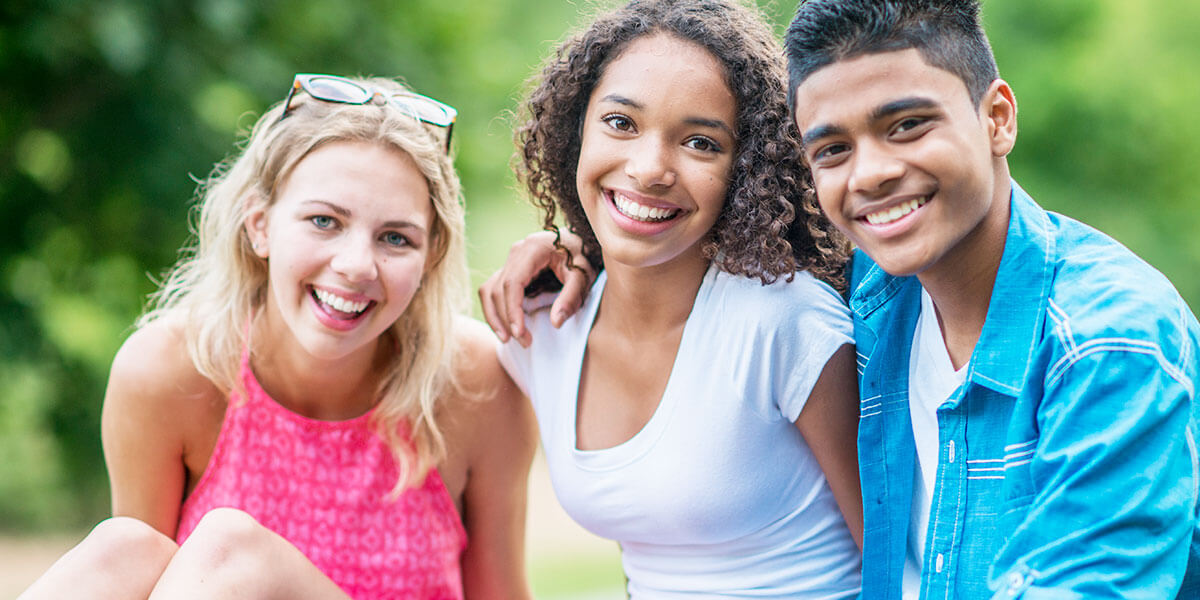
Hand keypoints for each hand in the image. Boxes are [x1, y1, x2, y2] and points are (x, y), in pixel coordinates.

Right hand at [479, 230, 594, 346]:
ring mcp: (510, 259)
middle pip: (499, 289)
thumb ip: (571, 297)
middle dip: (507, 319)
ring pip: (490, 290)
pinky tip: (504, 328)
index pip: (513, 282)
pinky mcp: (510, 269)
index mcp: (533, 248)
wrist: (580, 242)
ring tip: (507, 339)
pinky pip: (492, 289)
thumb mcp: (583, 276)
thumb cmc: (582, 257)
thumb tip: (556, 323)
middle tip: (525, 342)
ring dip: (495, 317)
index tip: (519, 332)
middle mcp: (517, 252)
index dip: (512, 310)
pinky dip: (495, 310)